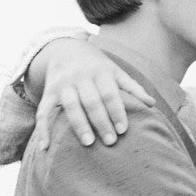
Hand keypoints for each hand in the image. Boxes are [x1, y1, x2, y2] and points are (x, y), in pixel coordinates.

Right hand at [33, 39, 154, 149]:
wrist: (65, 48)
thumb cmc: (97, 66)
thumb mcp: (115, 72)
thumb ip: (133, 87)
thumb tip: (151, 104)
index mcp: (100, 71)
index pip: (110, 93)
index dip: (116, 111)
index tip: (123, 130)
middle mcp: (80, 76)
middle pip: (91, 101)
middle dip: (101, 121)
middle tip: (110, 142)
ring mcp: (63, 84)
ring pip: (70, 106)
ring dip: (79, 125)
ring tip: (88, 143)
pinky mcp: (48, 92)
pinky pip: (44, 111)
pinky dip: (43, 129)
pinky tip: (46, 147)